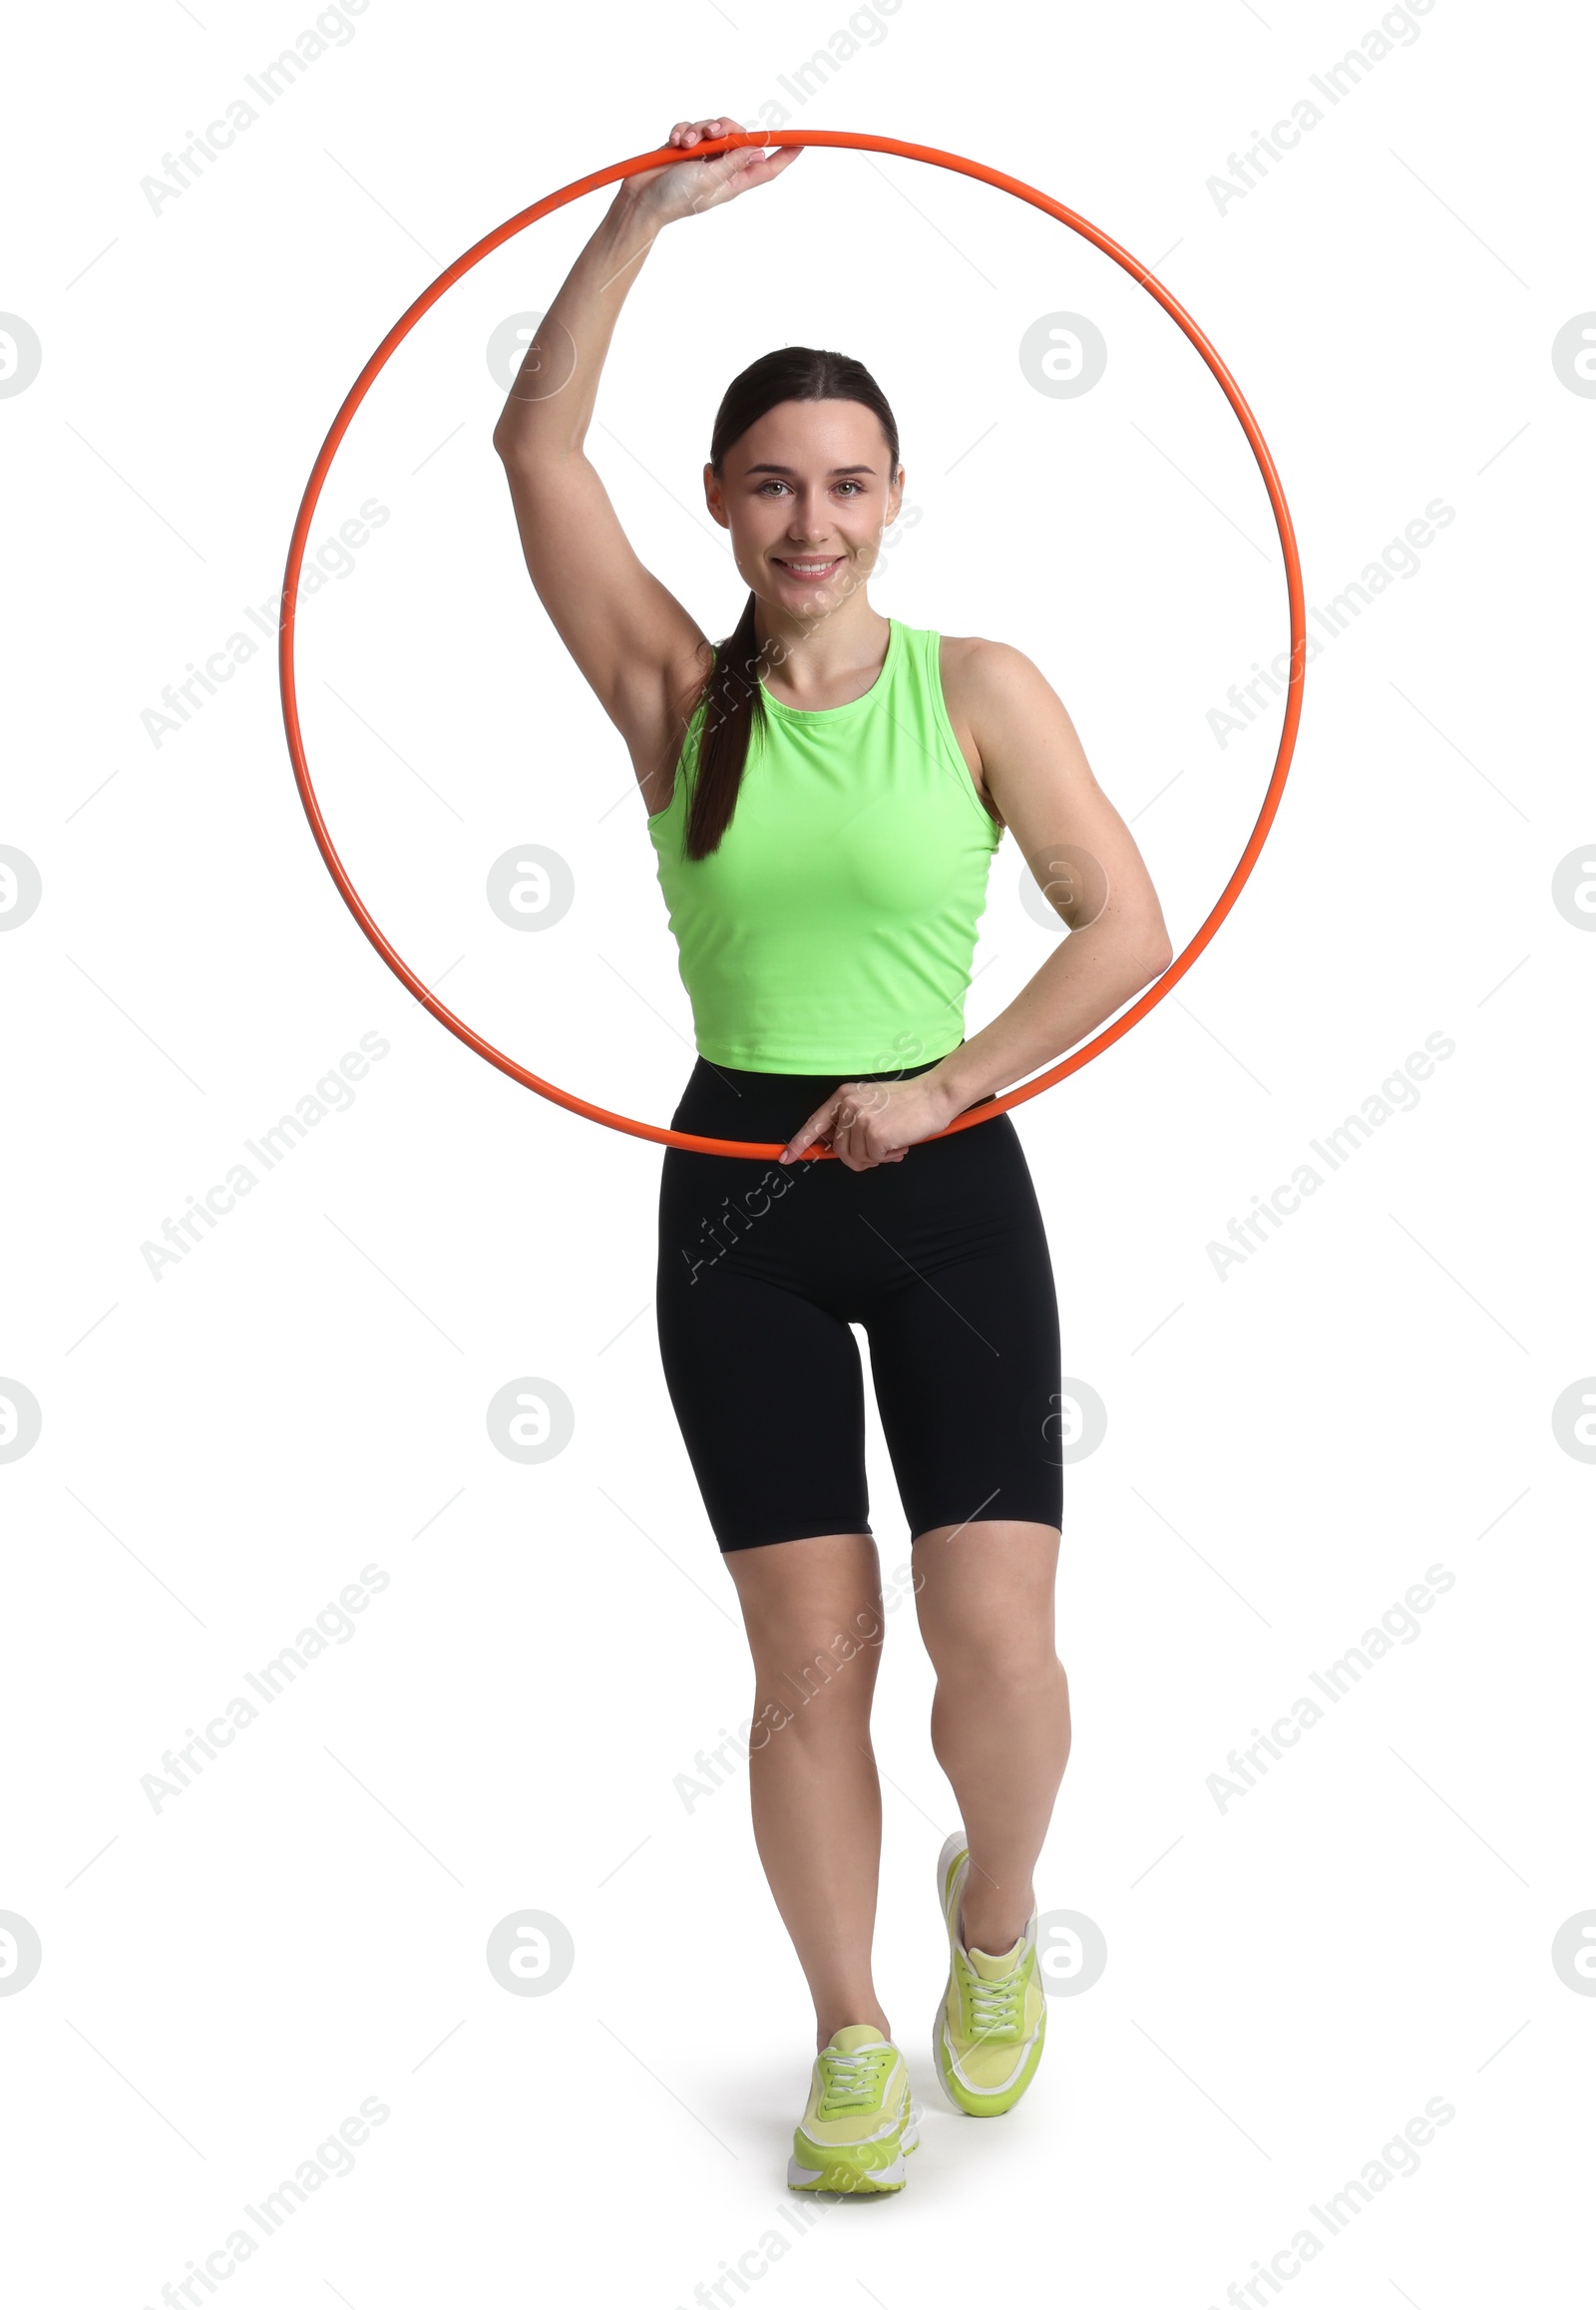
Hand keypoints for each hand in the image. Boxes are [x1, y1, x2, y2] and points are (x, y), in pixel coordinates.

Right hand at [618, 116, 801, 231]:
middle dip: (727, 128)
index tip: (800, 144)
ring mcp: (702, 157)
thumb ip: (733, 163)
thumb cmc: (675, 199)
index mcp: (732, 181)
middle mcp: (720, 167)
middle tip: (713, 133)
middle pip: (739, 137)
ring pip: (714, 128)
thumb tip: (758, 150)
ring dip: (699, 129)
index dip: (783, 156)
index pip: (765, 168)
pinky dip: (683, 131)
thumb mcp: (708, 180)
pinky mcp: (684, 147)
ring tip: (686, 144)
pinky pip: (691, 127)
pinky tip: (674, 142)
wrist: (642, 200)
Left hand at [778, 1070, 961, 1172]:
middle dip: (859, 1158)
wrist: (934, 1095)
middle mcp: (848, 1106)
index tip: (787, 1157)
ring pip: (856, 1158)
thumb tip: (831, 1144)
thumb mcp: (870, 1103)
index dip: (800, 1142)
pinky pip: (874, 1159)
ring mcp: (861, 1120)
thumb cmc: (907, 1103)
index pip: (815, 1123)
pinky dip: (889, 1157)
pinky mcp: (875, 1134)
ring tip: (893, 1142)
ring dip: (876, 1157)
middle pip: (839, 1150)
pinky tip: (900, 1143)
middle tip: (880, 1150)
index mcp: (844, 1096)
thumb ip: (849, 1120)